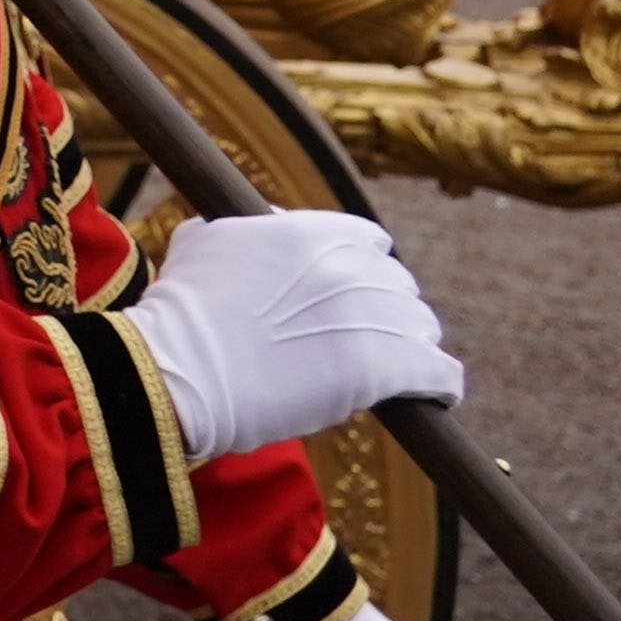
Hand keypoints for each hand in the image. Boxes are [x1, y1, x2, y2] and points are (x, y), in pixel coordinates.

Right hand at [131, 209, 462, 462]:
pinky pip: (441, 375)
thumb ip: (250, 229)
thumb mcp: (205, 240)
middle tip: (366, 337)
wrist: (179, 370)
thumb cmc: (181, 312)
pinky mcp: (385, 370)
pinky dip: (441, 386)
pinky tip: (434, 397)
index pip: (368, 241)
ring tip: (396, 370)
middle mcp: (349, 267)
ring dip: (410, 346)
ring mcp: (369, 318)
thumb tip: (270, 224)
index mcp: (309, 232)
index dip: (361, 268)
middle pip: (398, 286)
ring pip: (421, 328)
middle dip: (386, 309)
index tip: (350, 293)